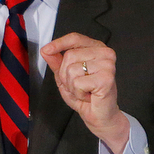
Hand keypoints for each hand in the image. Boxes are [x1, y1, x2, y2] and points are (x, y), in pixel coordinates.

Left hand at [41, 32, 129, 153]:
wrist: (100, 115)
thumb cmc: (87, 95)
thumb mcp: (66, 77)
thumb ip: (57, 62)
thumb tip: (46, 50)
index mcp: (96, 48)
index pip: (75, 38)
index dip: (59, 43)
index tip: (46, 50)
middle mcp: (105, 53)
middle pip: (69, 55)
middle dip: (65, 75)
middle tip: (78, 85)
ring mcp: (108, 65)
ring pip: (72, 70)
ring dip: (72, 86)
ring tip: (84, 91)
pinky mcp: (107, 78)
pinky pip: (78, 83)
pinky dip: (79, 93)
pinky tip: (89, 95)